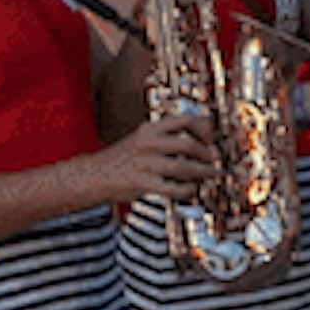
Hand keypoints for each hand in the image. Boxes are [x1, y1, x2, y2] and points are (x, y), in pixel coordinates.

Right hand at [99, 111, 217, 205]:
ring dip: (203, 172)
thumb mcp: (142, 138)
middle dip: (206, 154)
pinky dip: (188, 190)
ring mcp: (146, 164)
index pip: (185, 120)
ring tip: (210, 174)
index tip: (211, 137)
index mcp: (150, 129)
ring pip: (184, 168)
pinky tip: (191, 189)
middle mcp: (148, 143)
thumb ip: (166, 136)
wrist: (95, 175)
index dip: (204, 128)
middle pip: (188, 144)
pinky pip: (175, 188)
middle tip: (213, 160)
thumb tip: (201, 138)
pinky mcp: (144, 183)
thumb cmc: (124, 158)